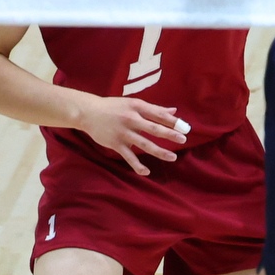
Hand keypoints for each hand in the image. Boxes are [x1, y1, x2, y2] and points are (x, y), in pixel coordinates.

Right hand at [71, 94, 187, 176]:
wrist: (88, 113)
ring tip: (173, 157)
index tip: (185, 127)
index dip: (172, 121)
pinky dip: (137, 165)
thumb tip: (174, 111)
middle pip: (154, 128)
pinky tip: (146, 172)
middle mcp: (131, 119)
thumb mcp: (134, 103)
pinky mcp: (115, 144)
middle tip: (183, 139)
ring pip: (144, 144)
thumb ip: (154, 108)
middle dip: (170, 134)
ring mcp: (123, 133)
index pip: (158, 114)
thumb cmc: (114, 107)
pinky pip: (128, 156)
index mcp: (138, 107)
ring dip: (159, 151)